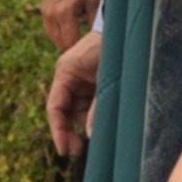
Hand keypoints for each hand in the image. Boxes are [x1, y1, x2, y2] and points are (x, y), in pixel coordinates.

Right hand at [40, 0, 101, 48]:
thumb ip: (95, 20)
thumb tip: (98, 39)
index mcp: (65, 13)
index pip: (69, 42)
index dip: (79, 49)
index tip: (89, 51)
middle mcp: (52, 15)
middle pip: (60, 44)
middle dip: (73, 48)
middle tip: (86, 48)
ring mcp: (45, 14)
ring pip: (54, 39)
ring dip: (65, 41)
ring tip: (79, 40)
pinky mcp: (43, 12)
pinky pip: (50, 31)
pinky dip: (59, 34)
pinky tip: (70, 31)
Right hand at [45, 31, 102, 155]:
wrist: (126, 31)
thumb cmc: (114, 49)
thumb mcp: (107, 80)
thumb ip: (99, 107)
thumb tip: (91, 134)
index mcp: (65, 72)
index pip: (55, 106)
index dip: (58, 130)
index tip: (64, 149)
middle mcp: (67, 78)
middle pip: (63, 111)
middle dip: (69, 132)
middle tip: (78, 151)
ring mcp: (78, 81)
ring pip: (75, 110)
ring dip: (82, 126)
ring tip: (94, 140)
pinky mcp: (89, 83)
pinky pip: (86, 105)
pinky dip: (91, 117)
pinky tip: (98, 127)